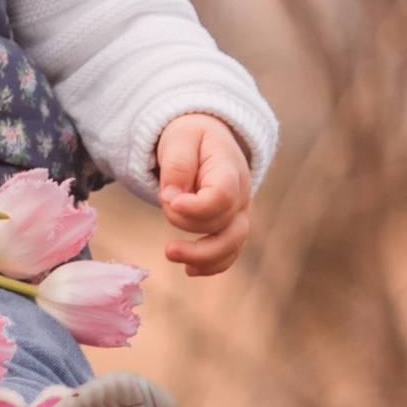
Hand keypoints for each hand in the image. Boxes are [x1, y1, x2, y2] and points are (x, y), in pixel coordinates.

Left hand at [154, 114, 252, 276]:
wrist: (205, 139)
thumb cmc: (190, 137)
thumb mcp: (180, 138)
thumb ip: (176, 165)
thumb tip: (172, 198)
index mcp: (230, 169)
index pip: (222, 197)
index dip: (196, 207)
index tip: (170, 200)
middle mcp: (242, 195)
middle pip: (221, 223)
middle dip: (186, 222)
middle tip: (164, 203)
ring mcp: (240, 215)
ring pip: (230, 245)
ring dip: (201, 256)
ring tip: (170, 252)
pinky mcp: (231, 228)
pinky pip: (228, 253)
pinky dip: (210, 265)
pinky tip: (188, 270)